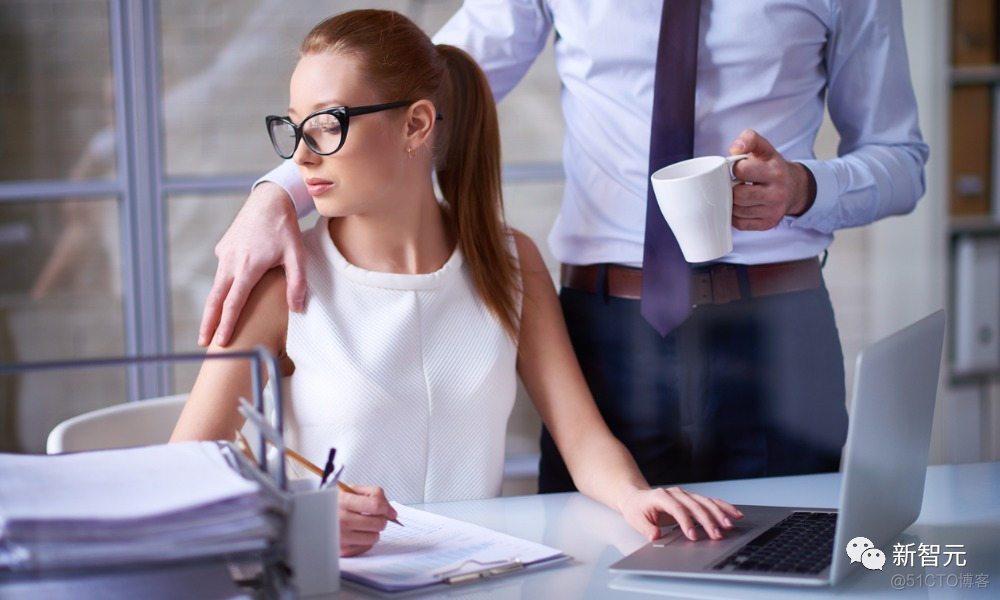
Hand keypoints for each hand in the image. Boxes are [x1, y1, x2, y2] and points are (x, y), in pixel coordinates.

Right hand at [198, 182, 306, 346]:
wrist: (268, 200)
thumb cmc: (285, 229)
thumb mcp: (297, 255)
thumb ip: (297, 283)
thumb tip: (297, 309)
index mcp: (248, 266)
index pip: (234, 303)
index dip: (226, 324)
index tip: (221, 341)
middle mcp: (231, 261)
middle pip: (215, 299)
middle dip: (208, 322)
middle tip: (204, 343)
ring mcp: (224, 254)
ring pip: (217, 286)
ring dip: (213, 306)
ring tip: (211, 325)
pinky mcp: (222, 248)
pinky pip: (222, 271)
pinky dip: (222, 286)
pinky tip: (229, 292)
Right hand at [338, 485, 399, 556]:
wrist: (315, 514)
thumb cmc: (337, 502)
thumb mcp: (352, 489)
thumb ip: (375, 494)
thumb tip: (392, 512)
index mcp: (343, 501)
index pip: (375, 505)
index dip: (387, 508)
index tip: (388, 510)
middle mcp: (340, 520)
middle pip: (378, 523)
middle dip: (381, 519)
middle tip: (374, 517)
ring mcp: (341, 537)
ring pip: (374, 537)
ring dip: (373, 531)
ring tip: (363, 525)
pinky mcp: (342, 550)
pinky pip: (366, 547)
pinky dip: (365, 540)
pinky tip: (357, 533)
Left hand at [619, 486, 743, 541]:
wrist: (637, 497)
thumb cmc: (637, 509)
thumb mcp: (636, 520)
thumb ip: (646, 529)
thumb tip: (655, 536)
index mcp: (661, 496)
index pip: (677, 508)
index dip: (686, 522)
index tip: (693, 536)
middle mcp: (676, 493)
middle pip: (695, 505)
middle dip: (707, 520)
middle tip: (717, 535)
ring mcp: (685, 495)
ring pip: (705, 502)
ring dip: (719, 513)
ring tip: (729, 525)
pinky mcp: (692, 499)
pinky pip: (710, 502)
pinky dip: (723, 507)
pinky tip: (734, 513)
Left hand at [728, 129, 813, 230]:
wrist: (793, 187)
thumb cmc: (771, 167)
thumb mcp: (764, 148)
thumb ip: (749, 139)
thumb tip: (734, 149)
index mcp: (776, 172)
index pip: (742, 170)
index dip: (735, 168)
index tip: (739, 168)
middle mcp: (777, 193)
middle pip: (738, 195)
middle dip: (732, 188)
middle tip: (735, 183)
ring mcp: (773, 211)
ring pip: (737, 210)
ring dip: (732, 202)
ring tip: (739, 193)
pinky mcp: (767, 224)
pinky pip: (740, 223)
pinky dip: (735, 215)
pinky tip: (741, 206)